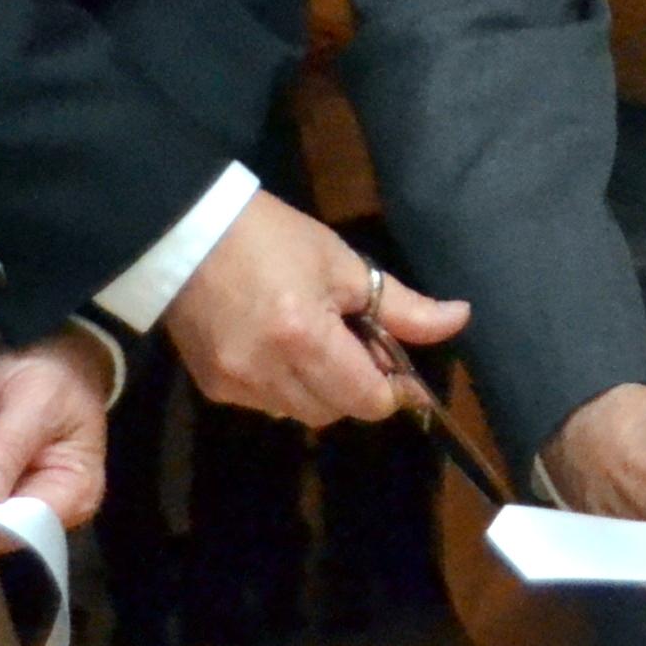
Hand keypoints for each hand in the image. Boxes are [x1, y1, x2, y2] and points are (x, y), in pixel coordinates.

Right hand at [158, 186, 467, 425]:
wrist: (186, 232)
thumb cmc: (272, 238)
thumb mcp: (343, 264)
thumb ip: (403, 306)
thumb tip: (459, 320)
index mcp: (306, 339)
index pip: (367, 400)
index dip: (394, 390)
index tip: (403, 371)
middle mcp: (268, 373)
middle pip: (336, 411)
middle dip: (356, 386)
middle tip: (357, 343)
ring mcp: (235, 385)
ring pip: (301, 412)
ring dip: (321, 389)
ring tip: (316, 341)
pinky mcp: (212, 388)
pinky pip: (266, 404)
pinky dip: (284, 386)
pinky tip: (279, 348)